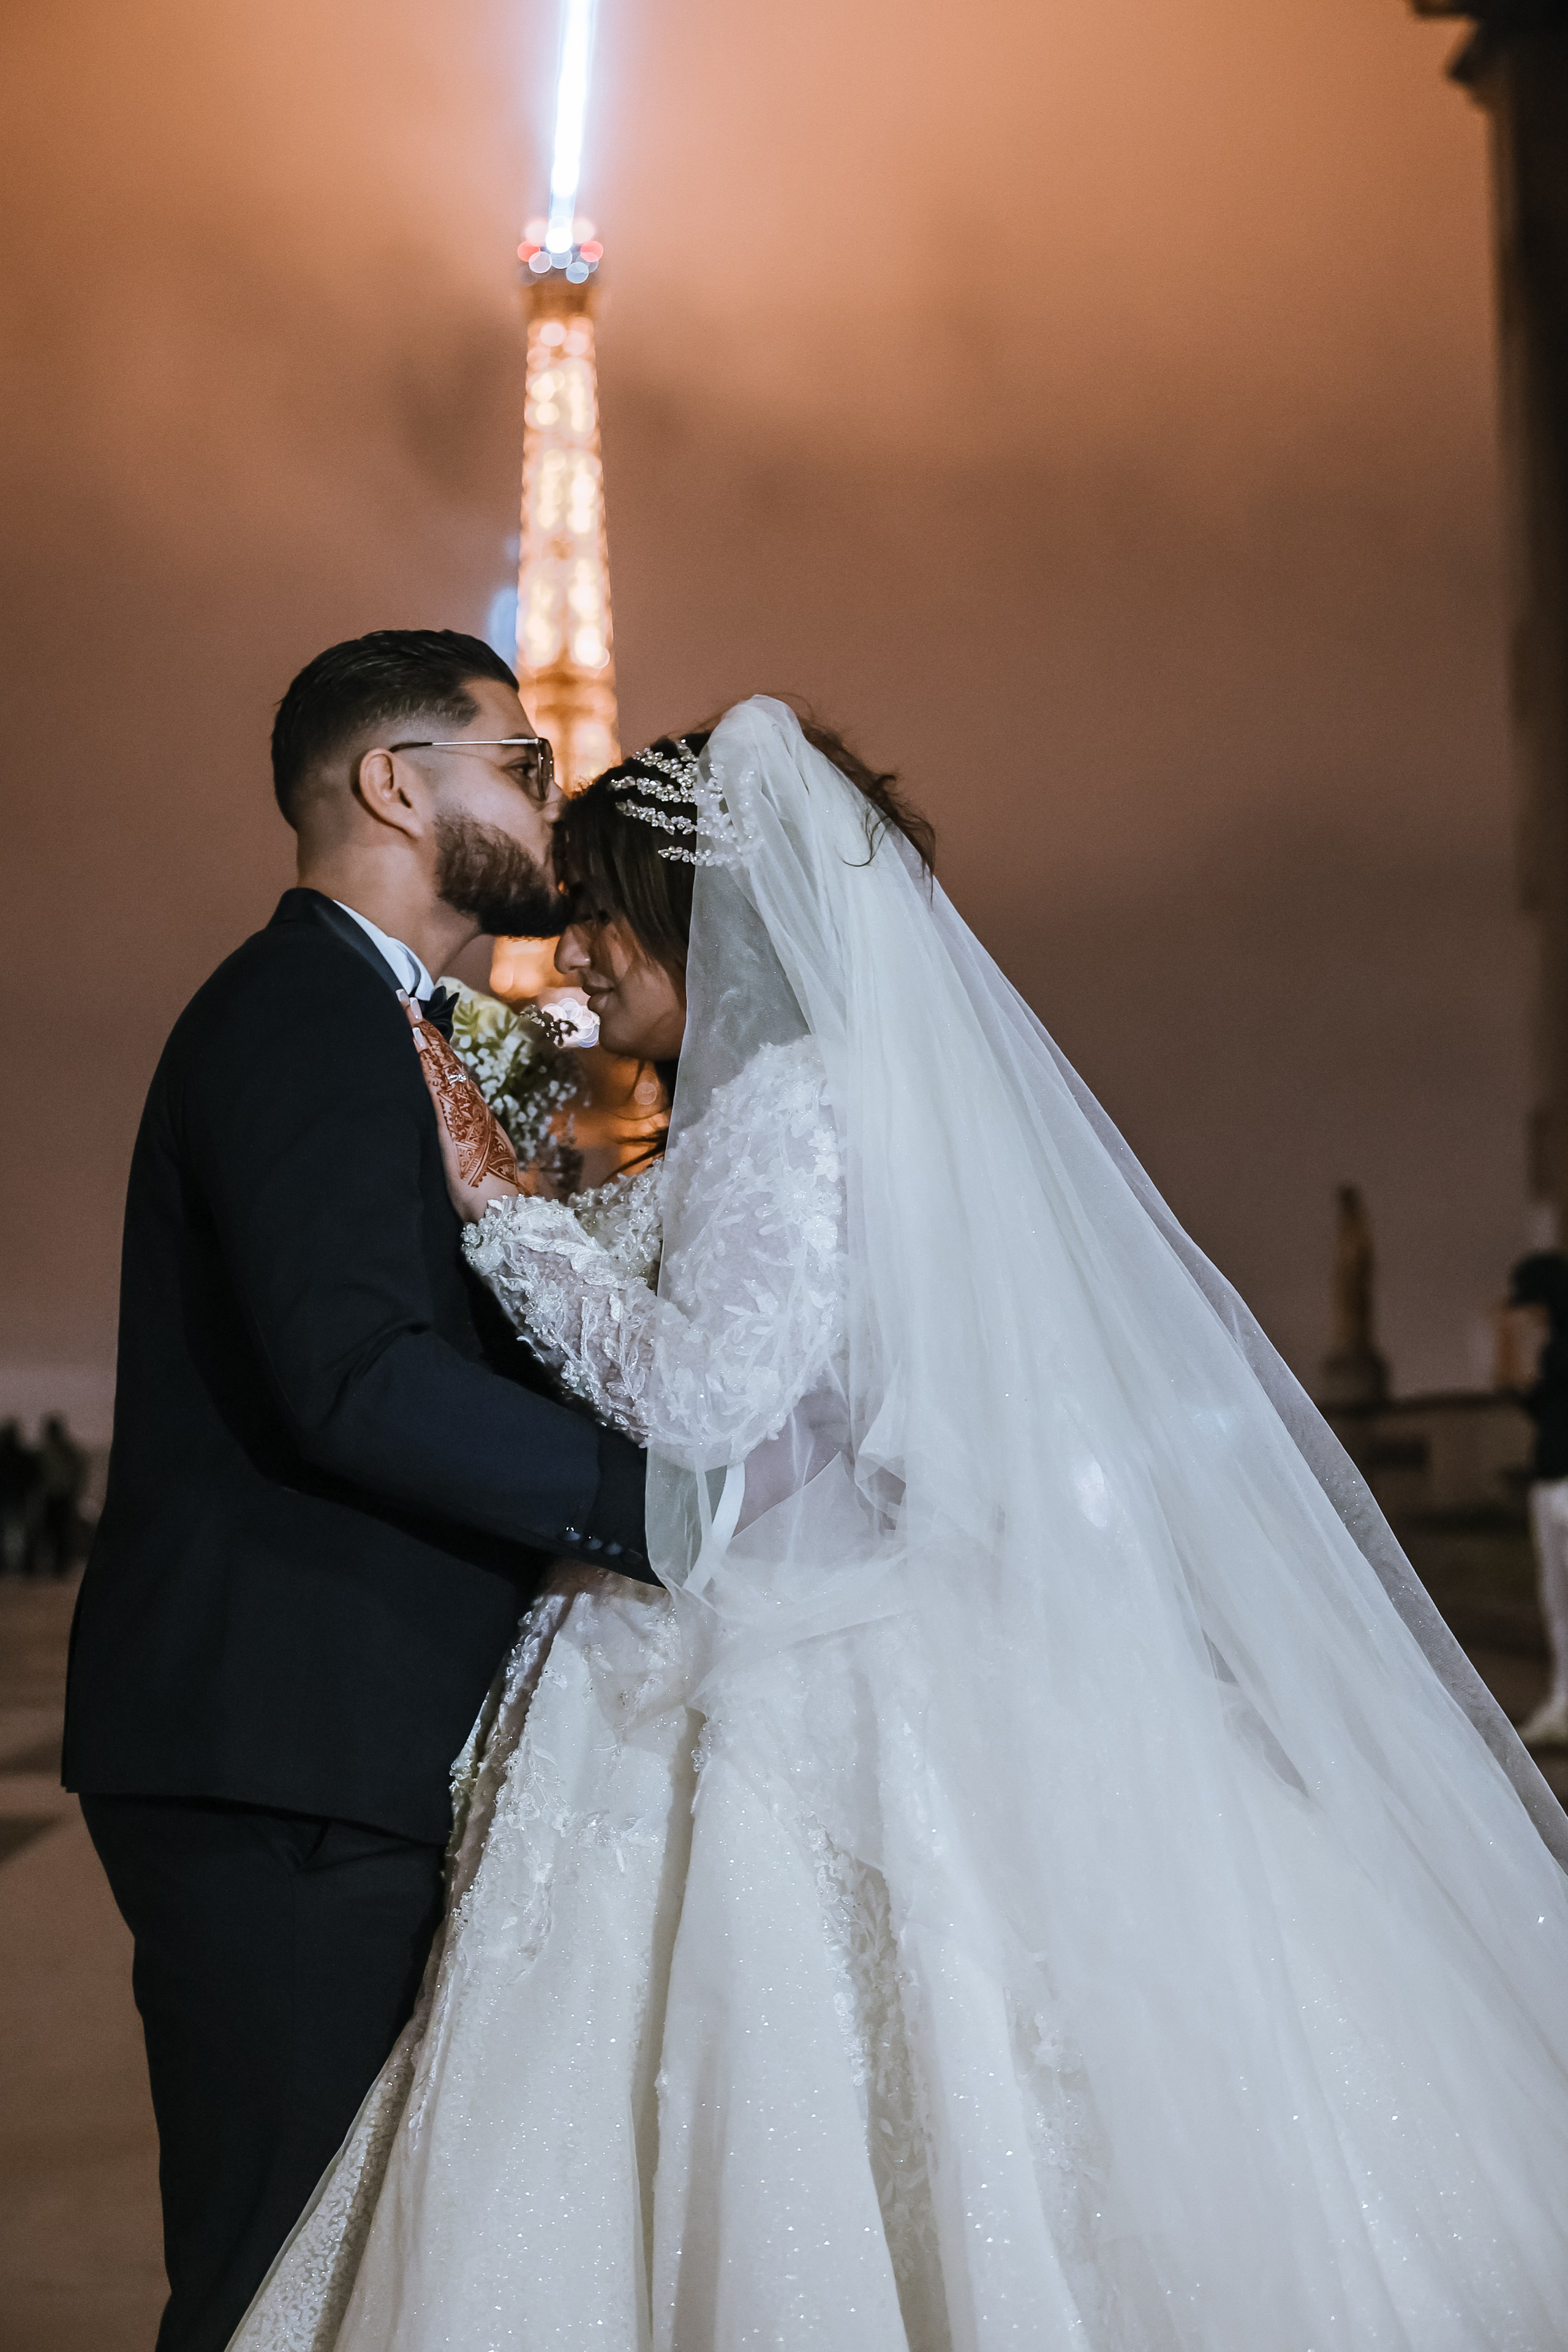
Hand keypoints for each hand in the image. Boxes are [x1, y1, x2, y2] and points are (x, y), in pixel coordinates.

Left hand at [401, 995, 521, 1222]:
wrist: (501, 1212)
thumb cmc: (488, 1197)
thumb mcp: (477, 1163)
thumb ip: (467, 1145)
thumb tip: (456, 1134)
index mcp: (477, 1117)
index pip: (455, 1075)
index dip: (439, 1049)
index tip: (424, 1026)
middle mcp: (472, 1108)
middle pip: (448, 1063)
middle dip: (428, 1032)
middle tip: (409, 1001)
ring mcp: (463, 1113)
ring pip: (442, 1068)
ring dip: (424, 1039)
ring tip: (407, 1011)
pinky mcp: (451, 1124)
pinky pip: (435, 1085)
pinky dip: (425, 1061)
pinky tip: (414, 1042)